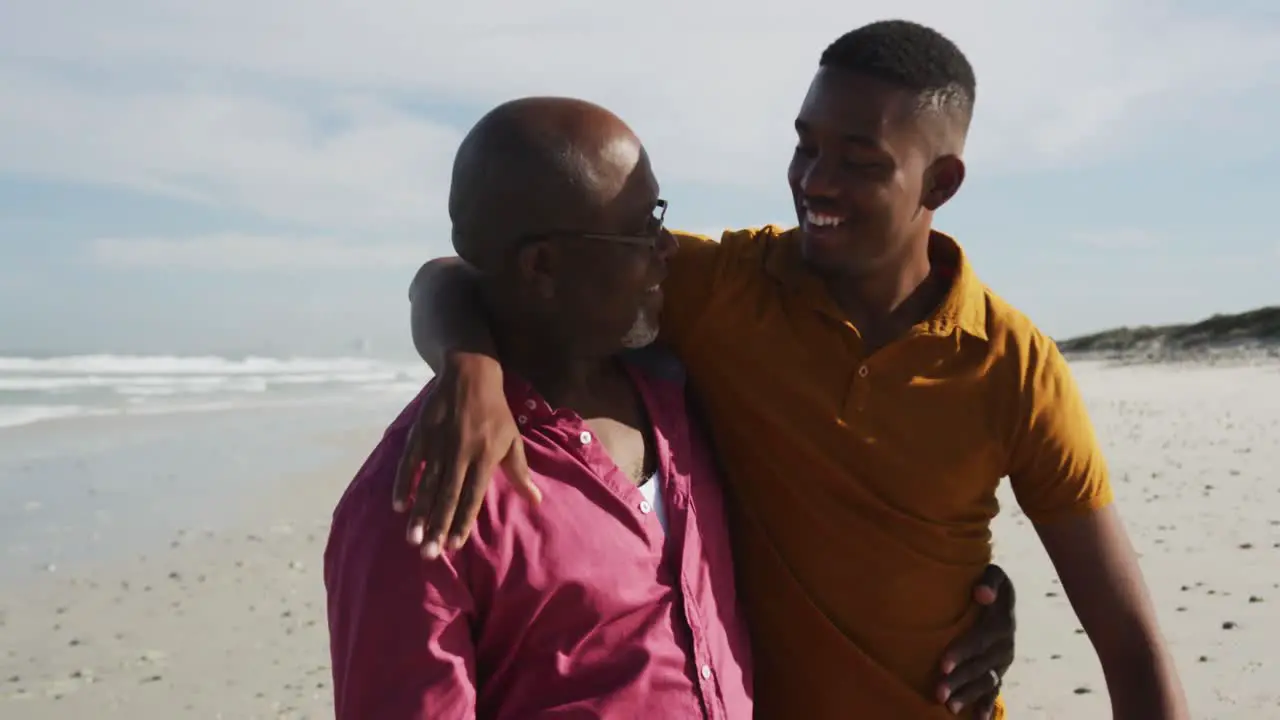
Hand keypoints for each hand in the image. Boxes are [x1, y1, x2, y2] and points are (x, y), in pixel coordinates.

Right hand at [392, 352, 539, 557]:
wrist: (470, 373)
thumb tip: (536, 501)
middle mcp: (460, 454)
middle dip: (437, 527)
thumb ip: (520, 473)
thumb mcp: (512, 440)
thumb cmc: (496, 412)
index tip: (453, 546)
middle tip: (428, 554)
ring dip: (420, 513)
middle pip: (447, 497)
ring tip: (413, 538)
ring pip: (427, 485)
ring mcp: (438, 444)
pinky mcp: (421, 433)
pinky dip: (402, 484)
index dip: (462, 522)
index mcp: (484, 457)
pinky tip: (398, 506)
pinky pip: (409, 463)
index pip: (472, 497)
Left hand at [936, 563, 1015, 717]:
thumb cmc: (988, 584)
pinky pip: (993, 692)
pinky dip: (987, 706)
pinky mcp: (997, 672)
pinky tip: (978, 719)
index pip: (980, 640)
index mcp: (1002, 622)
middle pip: (981, 666)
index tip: (943, 664)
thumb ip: (989, 581)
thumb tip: (981, 594)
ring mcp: (1002, 662)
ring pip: (986, 683)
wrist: (999, 598)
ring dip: (968, 696)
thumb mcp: (994, 575)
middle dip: (960, 680)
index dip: (962, 652)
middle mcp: (1004, 646)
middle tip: (938, 691)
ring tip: (949, 707)